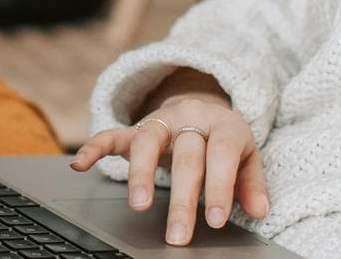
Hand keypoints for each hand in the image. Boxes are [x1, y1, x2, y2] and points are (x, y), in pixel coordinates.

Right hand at [68, 95, 269, 246]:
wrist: (203, 107)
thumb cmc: (224, 141)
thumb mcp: (247, 156)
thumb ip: (252, 183)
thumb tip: (260, 210)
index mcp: (223, 125)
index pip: (221, 154)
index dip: (220, 187)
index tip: (216, 220)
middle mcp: (190, 119)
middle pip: (186, 155)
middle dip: (183, 198)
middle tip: (179, 234)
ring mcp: (161, 121)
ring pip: (148, 141)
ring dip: (141, 174)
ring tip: (140, 206)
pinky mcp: (136, 128)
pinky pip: (112, 134)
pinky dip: (94, 147)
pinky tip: (80, 165)